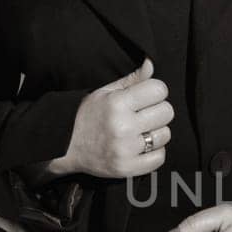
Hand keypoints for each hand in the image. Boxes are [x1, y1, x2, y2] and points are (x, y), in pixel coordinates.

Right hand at [58, 58, 174, 179]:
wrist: (65, 147)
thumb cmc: (88, 115)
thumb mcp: (105, 92)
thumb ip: (132, 79)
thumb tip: (152, 63)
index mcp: (117, 103)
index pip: (159, 90)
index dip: (155, 91)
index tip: (146, 97)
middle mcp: (122, 126)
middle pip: (167, 112)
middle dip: (157, 111)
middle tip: (143, 115)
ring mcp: (125, 149)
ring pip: (165, 135)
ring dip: (156, 132)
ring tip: (140, 132)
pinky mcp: (127, 168)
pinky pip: (159, 157)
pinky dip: (154, 152)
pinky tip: (141, 147)